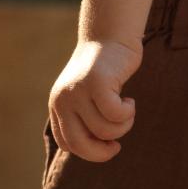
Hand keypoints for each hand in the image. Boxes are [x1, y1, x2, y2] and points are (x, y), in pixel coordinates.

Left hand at [48, 36, 142, 162]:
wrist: (110, 36)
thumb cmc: (104, 71)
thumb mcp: (88, 97)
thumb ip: (85, 119)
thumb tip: (97, 150)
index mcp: (57, 105)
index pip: (67, 144)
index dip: (90, 151)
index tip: (108, 144)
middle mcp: (63, 99)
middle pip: (79, 144)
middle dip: (102, 152)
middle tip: (117, 146)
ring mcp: (78, 91)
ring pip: (104, 130)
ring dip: (123, 125)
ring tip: (128, 109)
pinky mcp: (96, 83)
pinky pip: (115, 114)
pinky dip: (127, 113)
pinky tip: (129, 100)